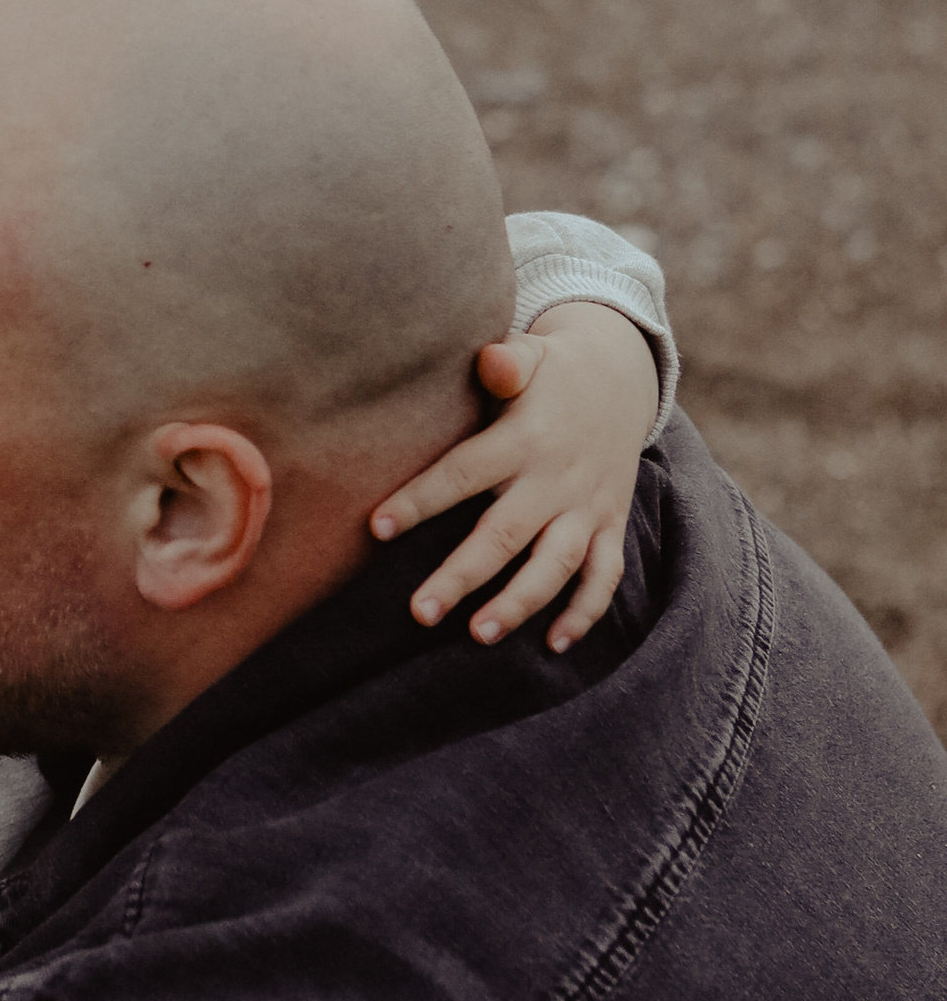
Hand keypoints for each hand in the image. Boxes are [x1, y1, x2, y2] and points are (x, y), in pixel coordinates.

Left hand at [372, 299, 661, 651]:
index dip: (421, 500)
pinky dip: (585, 612)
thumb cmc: (552, 373)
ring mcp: (588, 507)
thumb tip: (490, 359)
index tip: (377, 528)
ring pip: (556, 565)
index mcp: (525, 439)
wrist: (623, 379)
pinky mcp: (611, 524)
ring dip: (521, 603)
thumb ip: (508, 362)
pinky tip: (553, 645)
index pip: (465, 473)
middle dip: (463, 576)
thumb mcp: (534, 356)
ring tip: (479, 634)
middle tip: (420, 613)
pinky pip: (604, 576)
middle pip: (506, 535)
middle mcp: (557, 479)